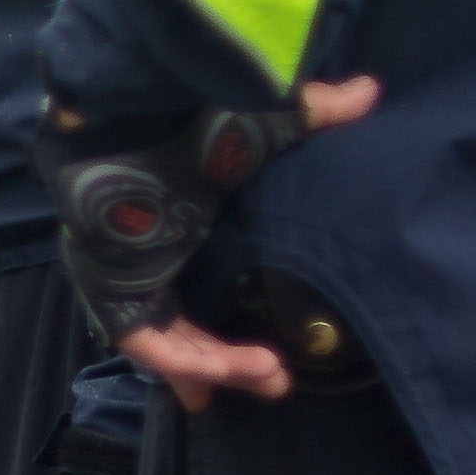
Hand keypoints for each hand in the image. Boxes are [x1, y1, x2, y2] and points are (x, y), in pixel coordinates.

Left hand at [120, 77, 382, 406]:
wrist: (130, 104)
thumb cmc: (188, 112)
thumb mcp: (260, 124)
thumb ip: (313, 116)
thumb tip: (368, 92)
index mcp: (176, 228)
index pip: (196, 294)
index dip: (223, 335)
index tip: (267, 360)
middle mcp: (148, 257)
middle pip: (180, 331)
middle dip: (226, 364)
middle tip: (276, 382)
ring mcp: (124, 272)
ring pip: (163, 342)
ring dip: (215, 366)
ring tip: (269, 376)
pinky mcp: (106, 282)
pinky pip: (140, 337)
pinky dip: (181, 359)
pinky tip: (229, 368)